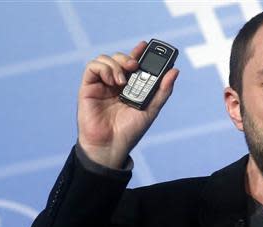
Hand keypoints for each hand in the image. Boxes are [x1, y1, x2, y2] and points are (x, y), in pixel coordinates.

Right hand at [77, 41, 178, 168]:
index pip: (134, 64)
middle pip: (119, 59)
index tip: (146, 45)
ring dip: (115, 64)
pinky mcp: (88, 88)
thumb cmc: (130, 131)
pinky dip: (103, 68)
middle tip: (134, 65)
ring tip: (122, 80)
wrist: (111, 145)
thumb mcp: (152, 110)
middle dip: (128, 58)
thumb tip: (175, 71)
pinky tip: (112, 81)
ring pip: (105, 59)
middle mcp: (115, 84)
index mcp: (130, 88)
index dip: (139, 53)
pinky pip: (92, 67)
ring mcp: (101, 85)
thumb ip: (163, 91)